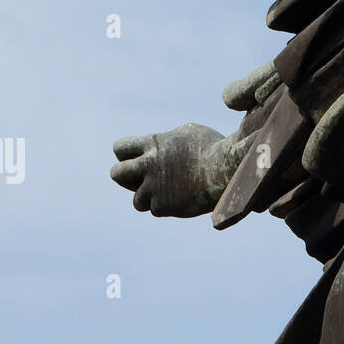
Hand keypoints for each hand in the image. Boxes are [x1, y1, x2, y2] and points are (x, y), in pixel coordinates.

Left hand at [111, 124, 227, 217]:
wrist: (226, 171)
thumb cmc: (214, 149)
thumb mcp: (190, 133)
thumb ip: (170, 140)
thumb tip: (165, 142)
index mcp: (153, 144)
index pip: (120, 149)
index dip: (126, 156)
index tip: (138, 159)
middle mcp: (148, 165)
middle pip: (117, 174)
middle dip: (126, 179)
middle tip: (141, 181)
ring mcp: (154, 187)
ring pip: (136, 201)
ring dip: (148, 199)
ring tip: (165, 194)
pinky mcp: (164, 205)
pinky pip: (156, 210)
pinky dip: (167, 207)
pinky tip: (181, 200)